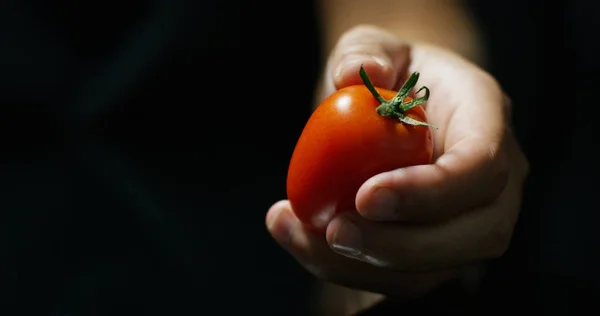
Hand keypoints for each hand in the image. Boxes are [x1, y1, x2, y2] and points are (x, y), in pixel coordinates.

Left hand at [266, 25, 528, 297]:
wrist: (396, 110)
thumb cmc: (389, 75)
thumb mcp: (373, 46)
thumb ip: (364, 51)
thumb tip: (354, 74)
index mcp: (488, 121)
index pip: (481, 167)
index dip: (431, 191)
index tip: (365, 196)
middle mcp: (494, 181)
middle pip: (477, 234)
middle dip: (402, 246)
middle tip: (334, 231)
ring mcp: (469, 221)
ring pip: (436, 269)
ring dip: (362, 265)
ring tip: (297, 233)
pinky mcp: (436, 250)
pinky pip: (400, 277)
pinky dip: (346, 269)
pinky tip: (300, 239)